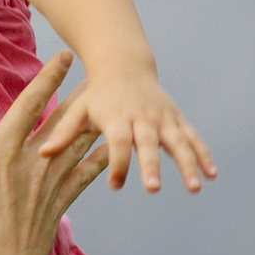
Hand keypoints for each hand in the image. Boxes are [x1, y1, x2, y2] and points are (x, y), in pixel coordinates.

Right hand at [0, 51, 110, 254]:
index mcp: (1, 154)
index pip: (28, 106)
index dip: (47, 78)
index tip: (64, 55)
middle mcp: (32, 164)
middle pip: (63, 119)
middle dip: (80, 92)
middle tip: (101, 69)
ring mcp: (49, 185)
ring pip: (79, 144)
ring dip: (95, 121)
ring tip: (113, 101)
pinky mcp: (59, 205)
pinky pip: (86, 175)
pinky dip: (100, 158)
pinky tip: (115, 148)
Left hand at [36, 60, 213, 191]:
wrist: (124, 65)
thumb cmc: (97, 95)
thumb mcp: (78, 110)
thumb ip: (63, 133)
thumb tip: (42, 154)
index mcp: (116, 117)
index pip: (117, 143)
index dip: (117, 164)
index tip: (115, 186)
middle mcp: (142, 117)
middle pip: (148, 143)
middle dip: (151, 166)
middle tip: (153, 188)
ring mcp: (162, 117)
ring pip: (178, 141)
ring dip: (188, 163)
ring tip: (196, 186)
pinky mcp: (176, 118)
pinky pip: (192, 137)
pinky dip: (203, 153)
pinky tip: (212, 174)